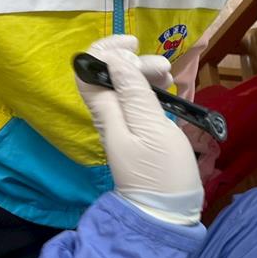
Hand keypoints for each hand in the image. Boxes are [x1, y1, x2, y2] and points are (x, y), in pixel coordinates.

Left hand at [75, 35, 202, 222]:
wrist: (166, 213)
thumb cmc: (161, 172)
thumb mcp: (151, 127)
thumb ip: (133, 91)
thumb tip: (116, 58)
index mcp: (105, 114)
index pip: (87, 73)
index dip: (103, 51)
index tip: (133, 43)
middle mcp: (109, 117)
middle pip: (109, 77)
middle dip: (133, 62)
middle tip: (163, 68)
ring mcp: (123, 127)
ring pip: (125, 88)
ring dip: (144, 75)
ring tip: (169, 78)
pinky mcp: (138, 136)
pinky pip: (137, 103)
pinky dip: (150, 91)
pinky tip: (167, 92)